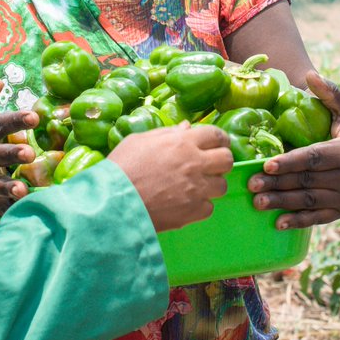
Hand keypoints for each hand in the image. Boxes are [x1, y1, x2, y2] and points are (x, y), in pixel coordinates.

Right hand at [109, 124, 233, 232]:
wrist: (113, 202)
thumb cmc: (122, 167)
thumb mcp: (139, 141)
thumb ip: (166, 133)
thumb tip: (186, 127)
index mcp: (183, 142)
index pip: (216, 135)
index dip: (218, 139)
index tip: (217, 144)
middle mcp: (195, 164)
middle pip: (227, 159)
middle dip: (220, 161)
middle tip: (210, 166)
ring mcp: (197, 189)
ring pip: (222, 185)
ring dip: (211, 185)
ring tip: (195, 187)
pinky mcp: (194, 212)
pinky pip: (209, 207)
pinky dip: (199, 206)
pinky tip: (185, 203)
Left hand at [248, 71, 339, 228]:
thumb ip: (329, 93)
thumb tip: (310, 74)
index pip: (314, 158)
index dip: (290, 162)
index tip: (267, 165)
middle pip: (307, 181)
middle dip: (278, 184)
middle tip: (251, 185)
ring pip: (309, 201)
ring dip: (283, 203)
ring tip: (258, 203)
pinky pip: (318, 218)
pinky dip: (298, 222)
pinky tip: (278, 224)